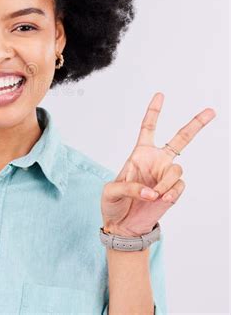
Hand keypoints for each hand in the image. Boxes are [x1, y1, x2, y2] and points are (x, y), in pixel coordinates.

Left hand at [101, 92, 215, 236]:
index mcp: (139, 154)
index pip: (148, 128)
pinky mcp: (173, 192)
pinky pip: (179, 187)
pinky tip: (160, 200)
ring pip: (177, 170)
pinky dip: (170, 194)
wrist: (122, 226)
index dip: (154, 112)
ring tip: (152, 196)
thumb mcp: (110, 191)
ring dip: (165, 183)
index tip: (160, 95)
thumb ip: (129, 187)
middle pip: (180, 139)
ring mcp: (166, 176)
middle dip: (195, 124)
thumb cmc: (112, 203)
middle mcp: (156, 161)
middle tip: (211, 111)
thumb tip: (151, 192)